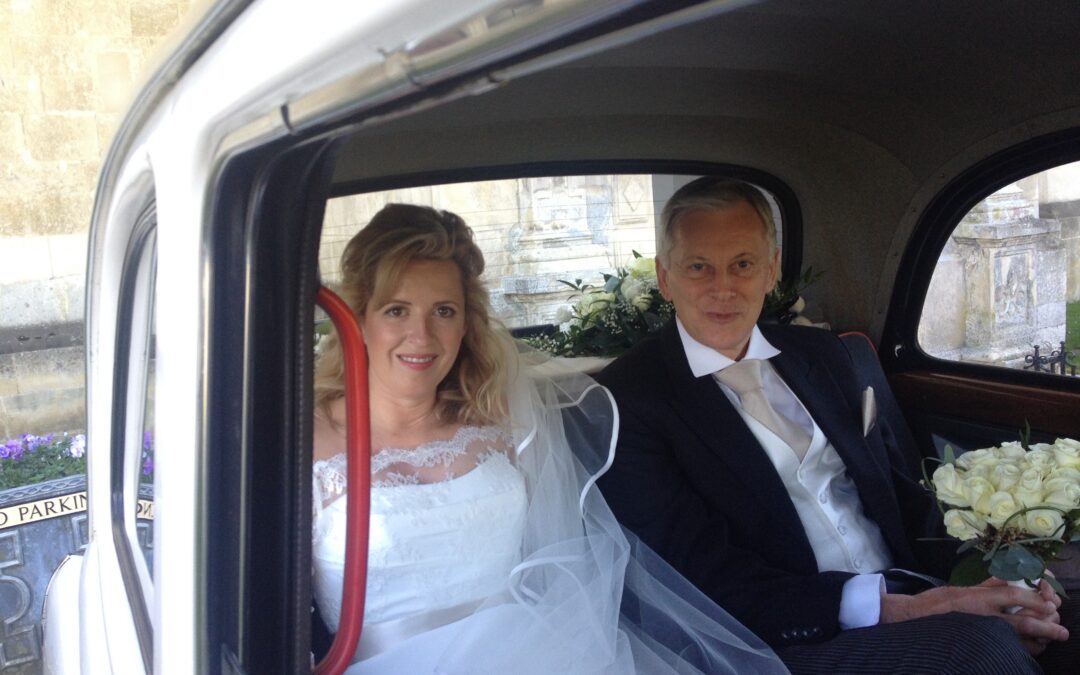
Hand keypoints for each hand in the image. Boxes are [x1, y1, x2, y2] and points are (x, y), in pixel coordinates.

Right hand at [879, 579, 1067, 655]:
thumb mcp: (962, 586)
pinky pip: (1007, 648)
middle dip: (1048, 625)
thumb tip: (1012, 579)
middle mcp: (984, 615)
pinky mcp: (979, 642)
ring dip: (1040, 639)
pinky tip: (1031, 647)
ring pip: (1019, 638)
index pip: (1015, 594)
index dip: (1036, 597)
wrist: (913, 619)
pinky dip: (1023, 648)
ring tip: (1052, 639)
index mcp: (979, 596)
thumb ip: (988, 584)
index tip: (1049, 600)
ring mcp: (982, 631)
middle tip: (1061, 629)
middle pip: (1024, 620)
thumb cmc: (937, 602)